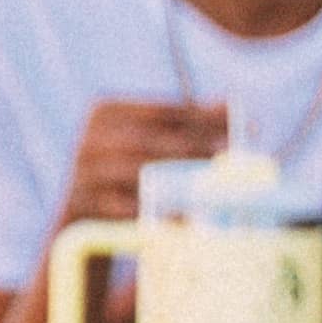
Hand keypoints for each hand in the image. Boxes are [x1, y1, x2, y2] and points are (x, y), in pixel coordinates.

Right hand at [56, 99, 233, 232]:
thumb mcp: (151, 141)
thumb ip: (186, 122)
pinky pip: (125, 210)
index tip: (239, 123)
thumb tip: (231, 103)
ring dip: (177, 181)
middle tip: (228, 155)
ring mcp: (84, 172)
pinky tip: (188, 219)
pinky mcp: (83, 205)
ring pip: (135, 173)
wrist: (82, 214)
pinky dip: (157, 215)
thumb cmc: (128, 170)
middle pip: (148, 140)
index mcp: (106, 111)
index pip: (161, 111)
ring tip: (213, 186)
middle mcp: (90, 137)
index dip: (201, 117)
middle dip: (192, 147)